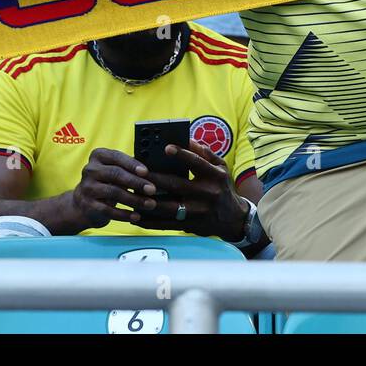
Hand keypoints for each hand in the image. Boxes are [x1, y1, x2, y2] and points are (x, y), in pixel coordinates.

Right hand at [70, 147, 157, 229]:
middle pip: (115, 174)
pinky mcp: (88, 205)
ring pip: (114, 192)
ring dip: (134, 199)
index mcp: (98, 156)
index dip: (132, 164)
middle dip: (136, 182)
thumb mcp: (114, 170)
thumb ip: (129, 167)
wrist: (83, 202)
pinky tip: (136, 216)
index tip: (146, 172)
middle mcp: (90, 170)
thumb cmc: (106, 182)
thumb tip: (154, 172)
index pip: (117, 157)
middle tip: (152, 189)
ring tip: (150, 204)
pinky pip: (108, 210)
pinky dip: (124, 214)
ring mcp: (87, 188)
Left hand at [134, 141, 248, 240]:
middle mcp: (207, 193)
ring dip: (148, 202)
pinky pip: (167, 224)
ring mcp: (199, 212)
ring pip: (169, 207)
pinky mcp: (191, 226)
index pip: (197, 162)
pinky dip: (151, 221)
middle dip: (155, 179)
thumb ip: (205, 153)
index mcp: (215, 176)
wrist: (234, 219)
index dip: (182, 154)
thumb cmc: (222, 187)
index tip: (165, 147)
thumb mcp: (221, 167)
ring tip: (132, 194)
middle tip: (137, 172)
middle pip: (177, 185)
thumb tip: (187, 139)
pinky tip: (136, 216)